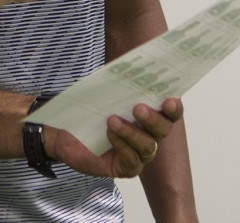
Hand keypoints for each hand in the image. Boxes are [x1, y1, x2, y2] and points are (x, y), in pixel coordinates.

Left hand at [43, 98, 183, 178]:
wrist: (64, 133)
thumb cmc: (88, 111)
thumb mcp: (102, 94)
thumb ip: (117, 86)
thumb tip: (125, 71)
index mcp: (149, 115)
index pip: (170, 112)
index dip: (174, 107)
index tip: (170, 99)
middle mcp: (149, 135)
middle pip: (163, 130)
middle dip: (154, 119)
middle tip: (138, 108)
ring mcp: (139, 154)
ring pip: (147, 146)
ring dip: (132, 132)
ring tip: (113, 120)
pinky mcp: (126, 168)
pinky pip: (131, 160)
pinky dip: (121, 145)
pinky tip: (109, 135)